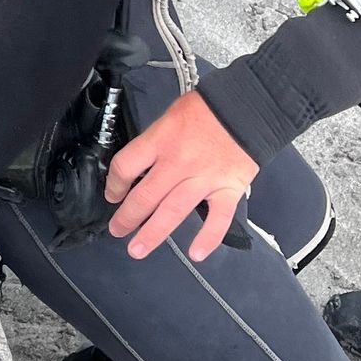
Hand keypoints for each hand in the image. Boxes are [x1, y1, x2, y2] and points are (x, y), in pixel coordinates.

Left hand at [106, 91, 257, 261]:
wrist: (248, 106)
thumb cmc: (208, 108)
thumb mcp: (170, 116)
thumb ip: (155, 142)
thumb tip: (140, 165)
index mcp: (160, 141)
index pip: (126, 166)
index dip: (114, 184)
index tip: (113, 195)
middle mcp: (178, 162)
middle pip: (144, 196)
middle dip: (127, 218)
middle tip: (117, 230)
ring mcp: (204, 178)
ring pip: (173, 211)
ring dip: (153, 234)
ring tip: (138, 250)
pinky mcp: (228, 188)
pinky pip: (217, 218)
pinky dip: (208, 238)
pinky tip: (196, 254)